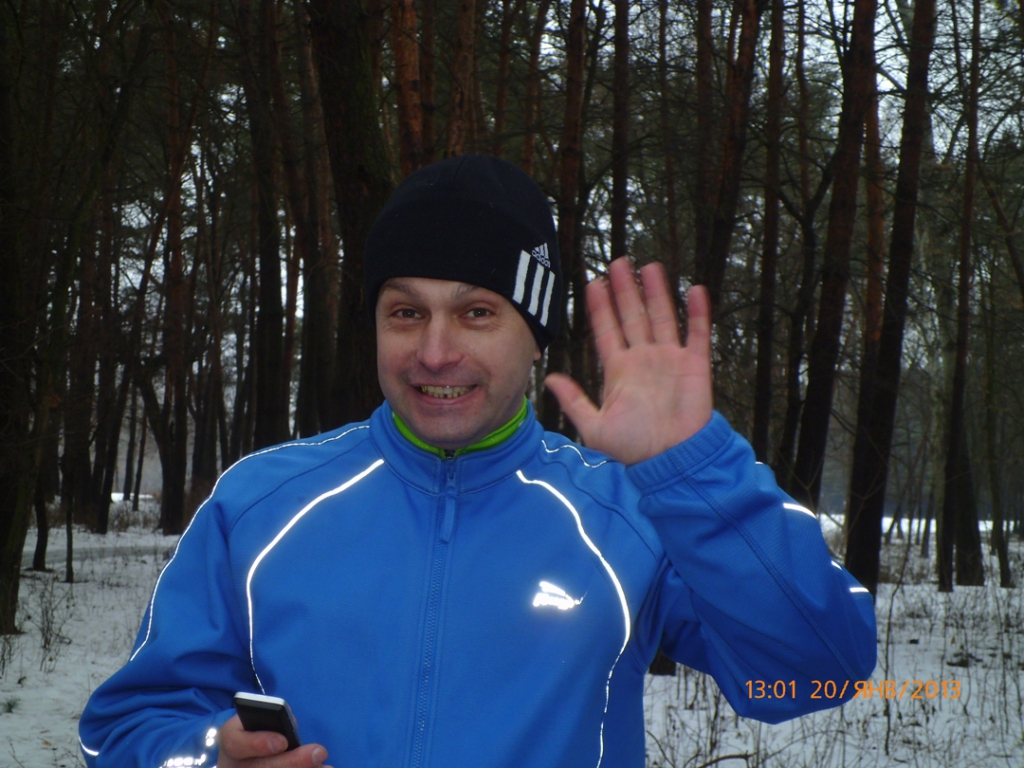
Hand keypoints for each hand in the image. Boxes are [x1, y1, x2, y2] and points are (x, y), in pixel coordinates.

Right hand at [217, 715, 331, 767]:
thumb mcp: (264, 720)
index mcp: (230, 741)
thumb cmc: (262, 730)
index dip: (259, 743)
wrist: (252, 752)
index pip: (236, 743)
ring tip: (323, 766)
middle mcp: (231, 766)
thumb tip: (293, 735)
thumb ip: (277, 723)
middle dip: (292, 762)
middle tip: (318, 753)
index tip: (283, 742)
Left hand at [545, 257, 712, 464]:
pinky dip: (697, 313)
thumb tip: (549, 379)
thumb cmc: (634, 450)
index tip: (593, 283)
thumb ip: (574, 400)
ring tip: (650, 266)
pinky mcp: (695, 366)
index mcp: (618, 371)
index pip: (607, 330)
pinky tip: (694, 290)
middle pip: (632, 316)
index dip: (600, 307)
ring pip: (662, 317)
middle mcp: (643, 360)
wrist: (671, 462)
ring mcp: (669, 360)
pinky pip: (697, 334)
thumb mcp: (594, 427)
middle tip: (618, 262)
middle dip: (625, 290)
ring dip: (656, 292)